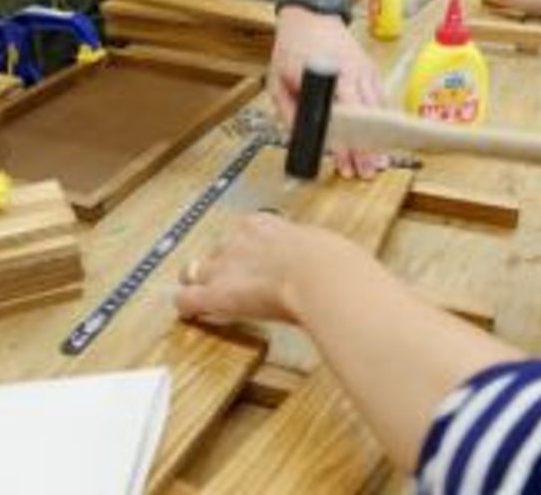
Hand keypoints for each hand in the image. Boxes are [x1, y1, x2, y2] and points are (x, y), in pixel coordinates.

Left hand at [174, 213, 381, 323]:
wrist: (323, 276)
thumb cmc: (336, 266)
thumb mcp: (332, 252)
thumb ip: (328, 260)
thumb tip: (354, 274)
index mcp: (271, 227)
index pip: (249, 230)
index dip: (249, 246)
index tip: (256, 257)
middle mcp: (242, 241)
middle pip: (220, 249)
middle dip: (221, 264)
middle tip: (229, 279)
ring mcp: (226, 266)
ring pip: (197, 270)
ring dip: (199, 282)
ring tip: (197, 291)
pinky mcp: (217, 294)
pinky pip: (189, 298)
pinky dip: (187, 306)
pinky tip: (187, 313)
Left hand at [270, 7, 386, 178]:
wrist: (311, 14)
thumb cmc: (292, 47)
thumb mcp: (277, 79)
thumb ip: (287, 110)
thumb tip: (298, 138)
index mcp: (325, 75)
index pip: (339, 116)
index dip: (343, 142)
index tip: (344, 162)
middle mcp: (350, 72)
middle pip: (363, 117)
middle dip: (365, 148)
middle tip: (366, 172)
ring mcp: (364, 70)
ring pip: (376, 111)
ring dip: (378, 139)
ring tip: (379, 163)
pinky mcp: (371, 70)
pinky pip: (380, 100)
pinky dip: (382, 122)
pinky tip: (383, 140)